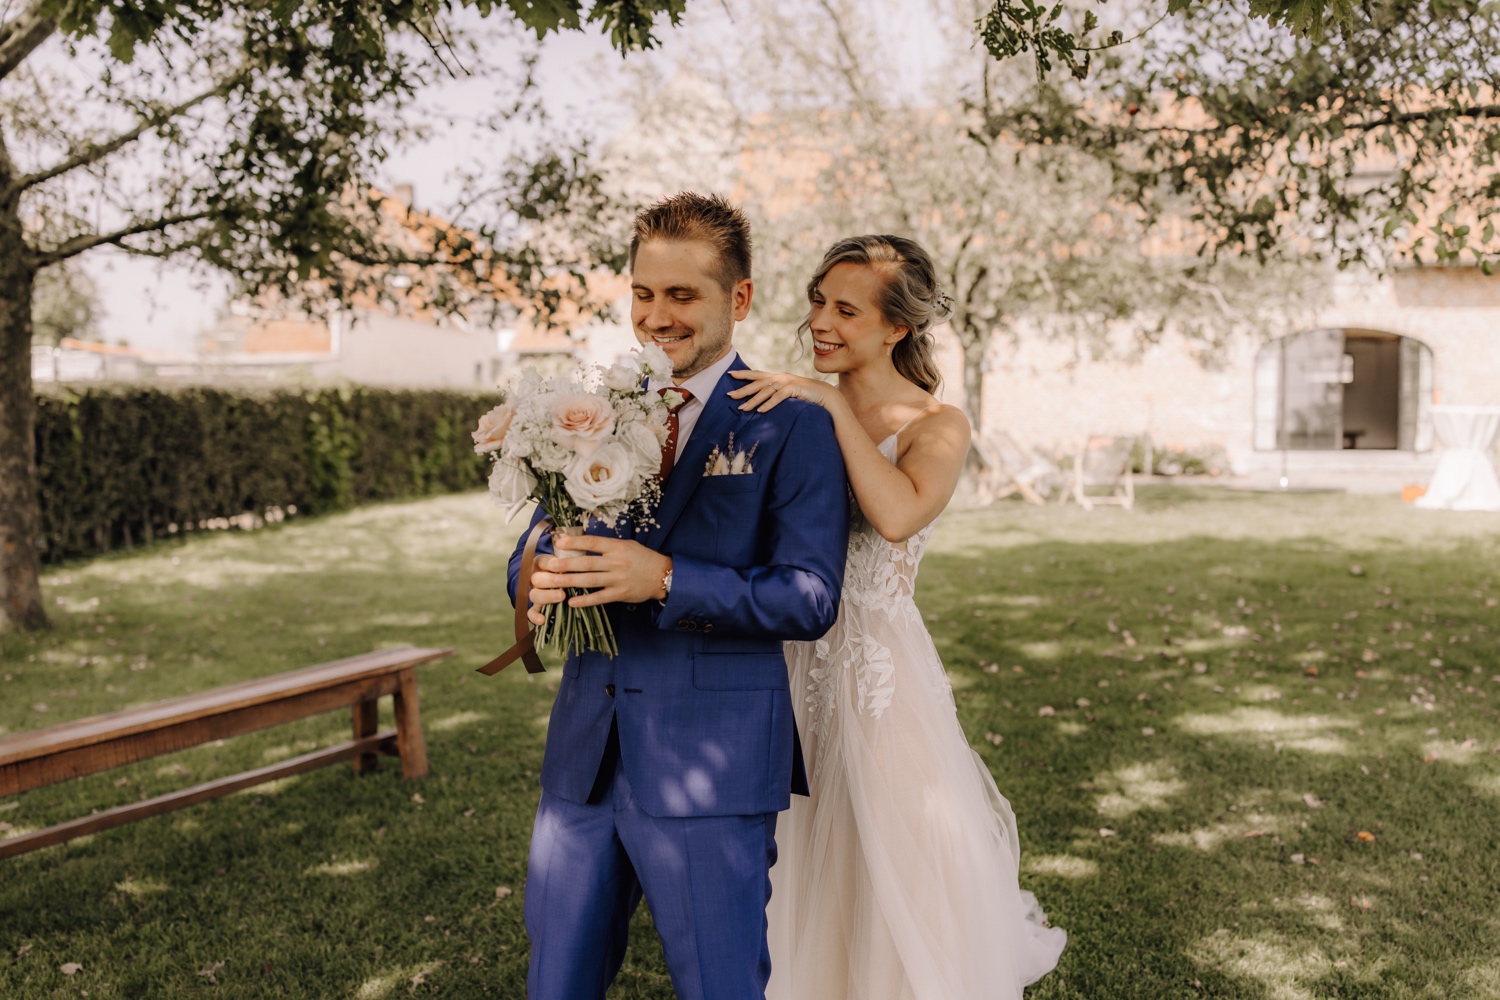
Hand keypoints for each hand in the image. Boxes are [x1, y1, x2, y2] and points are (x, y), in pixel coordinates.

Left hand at [526, 534, 671, 622]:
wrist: (662, 575)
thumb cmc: (642, 558)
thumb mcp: (627, 545)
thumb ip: (607, 546)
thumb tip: (583, 544)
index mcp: (617, 547)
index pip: (592, 543)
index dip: (574, 542)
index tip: (559, 542)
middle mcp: (616, 562)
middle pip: (586, 563)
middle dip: (566, 564)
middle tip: (549, 565)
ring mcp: (618, 579)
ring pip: (589, 580)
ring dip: (570, 581)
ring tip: (554, 581)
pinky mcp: (620, 594)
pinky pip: (599, 598)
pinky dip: (585, 600)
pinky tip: (571, 602)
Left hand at [728, 369, 835, 411]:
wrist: (825, 395)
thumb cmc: (805, 397)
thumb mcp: (788, 394)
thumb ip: (775, 394)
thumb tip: (759, 403)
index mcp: (778, 377)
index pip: (757, 374)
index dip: (744, 374)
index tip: (730, 374)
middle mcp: (781, 377)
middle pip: (758, 383)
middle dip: (743, 389)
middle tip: (729, 395)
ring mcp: (788, 382)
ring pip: (766, 391)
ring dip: (753, 400)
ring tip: (742, 408)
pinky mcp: (795, 388)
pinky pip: (779, 397)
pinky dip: (769, 404)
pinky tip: (761, 411)